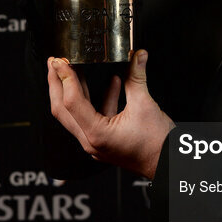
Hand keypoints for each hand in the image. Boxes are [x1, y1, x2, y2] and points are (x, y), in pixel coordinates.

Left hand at [47, 50, 172, 178]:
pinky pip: (93, 117)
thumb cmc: (157, 145)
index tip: (60, 61)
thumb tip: (137, 56)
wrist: (168, 165)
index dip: (65, 77)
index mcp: (97, 134)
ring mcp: (96, 143)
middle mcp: (91, 141)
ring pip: (76, 114)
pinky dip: (98, 99)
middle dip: (56, 84)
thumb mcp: (145, 105)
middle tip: (54, 63)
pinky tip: (111, 83)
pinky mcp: (105, 141)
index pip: (72, 102)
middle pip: (63, 110)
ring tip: (73, 69)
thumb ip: (137, 78)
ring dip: (74, 90)